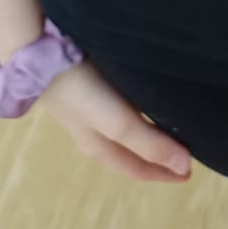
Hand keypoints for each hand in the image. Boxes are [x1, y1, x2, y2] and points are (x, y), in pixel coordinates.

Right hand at [39, 59, 191, 184]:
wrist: (38, 56)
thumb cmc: (80, 92)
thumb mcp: (116, 121)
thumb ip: (149, 142)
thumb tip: (184, 166)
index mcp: (99, 146)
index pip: (136, 168)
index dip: (162, 172)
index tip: (189, 170)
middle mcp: (93, 130)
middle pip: (129, 149)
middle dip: (154, 153)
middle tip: (184, 145)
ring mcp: (86, 106)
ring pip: (122, 126)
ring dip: (145, 128)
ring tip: (169, 117)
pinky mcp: (86, 80)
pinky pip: (117, 101)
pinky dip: (134, 105)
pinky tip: (142, 89)